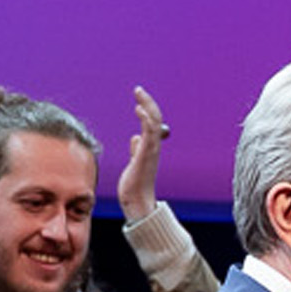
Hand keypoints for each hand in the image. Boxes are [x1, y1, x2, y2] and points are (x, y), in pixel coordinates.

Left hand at [117, 86, 168, 222]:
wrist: (137, 202)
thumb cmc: (135, 185)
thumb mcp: (134, 162)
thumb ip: (136, 150)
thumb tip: (135, 138)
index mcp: (151, 147)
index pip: (152, 123)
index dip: (147, 108)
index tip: (138, 97)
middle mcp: (154, 146)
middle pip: (156, 119)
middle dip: (148, 102)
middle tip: (138, 90)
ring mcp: (151, 151)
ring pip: (155, 123)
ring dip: (148, 106)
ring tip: (139, 94)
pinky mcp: (146, 155)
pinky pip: (150, 134)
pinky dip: (146, 120)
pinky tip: (139, 110)